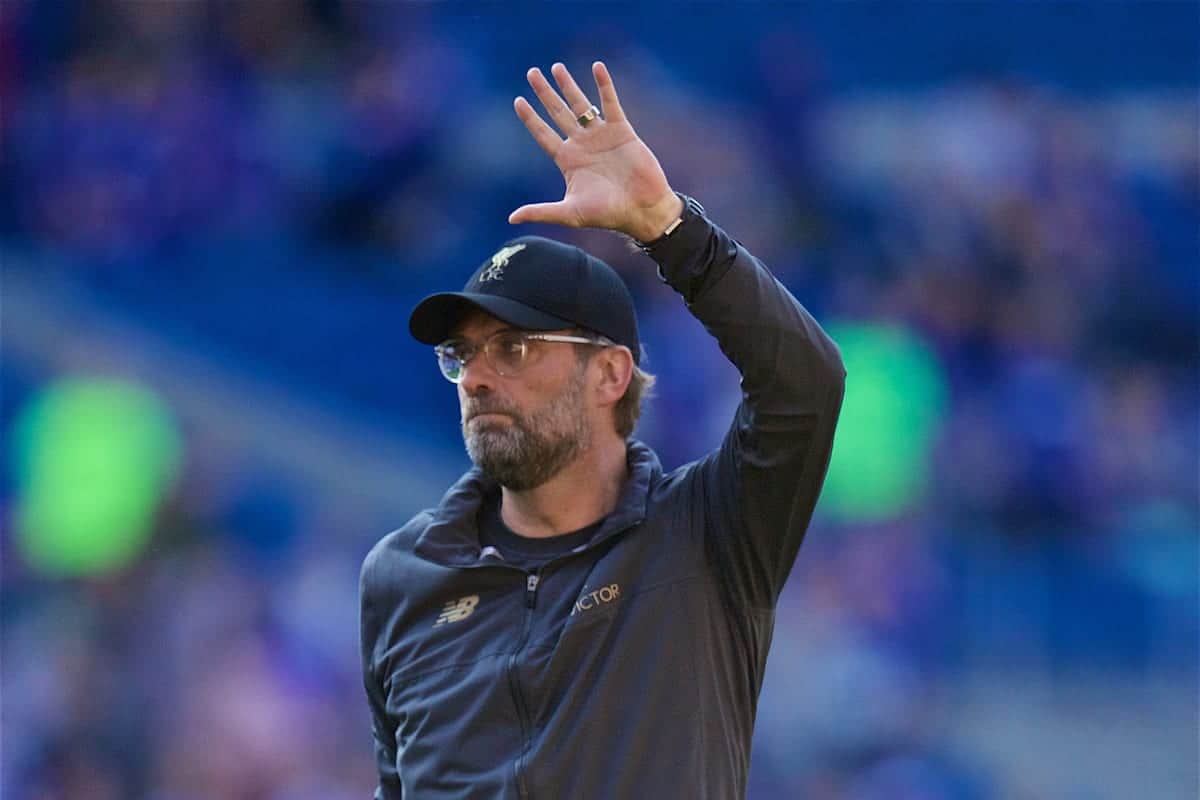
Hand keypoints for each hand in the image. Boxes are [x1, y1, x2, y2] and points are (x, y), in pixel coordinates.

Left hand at [509, 61, 683, 242]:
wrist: (642, 210)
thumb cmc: (607, 215)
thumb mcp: (570, 213)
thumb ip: (541, 211)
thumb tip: (511, 218)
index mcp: (568, 160)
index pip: (543, 134)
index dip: (530, 118)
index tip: (518, 100)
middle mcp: (582, 145)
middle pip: (558, 113)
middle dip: (545, 93)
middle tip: (532, 73)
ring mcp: (601, 136)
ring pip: (581, 105)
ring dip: (568, 85)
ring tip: (556, 67)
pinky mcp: (622, 130)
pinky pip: (611, 103)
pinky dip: (604, 85)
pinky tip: (597, 67)